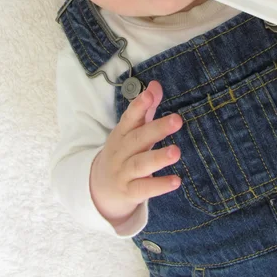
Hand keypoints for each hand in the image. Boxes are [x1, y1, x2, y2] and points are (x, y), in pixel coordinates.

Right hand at [90, 81, 182, 227]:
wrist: (99, 188)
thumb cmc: (122, 153)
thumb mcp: (130, 131)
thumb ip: (145, 109)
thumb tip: (156, 84)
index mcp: (122, 133)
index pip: (129, 117)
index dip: (139, 106)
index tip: (150, 94)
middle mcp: (121, 151)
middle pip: (138, 139)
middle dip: (157, 129)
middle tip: (177, 120)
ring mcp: (124, 172)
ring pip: (141, 164)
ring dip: (158, 158)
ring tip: (176, 152)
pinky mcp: (129, 192)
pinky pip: (144, 188)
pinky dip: (159, 185)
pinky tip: (176, 181)